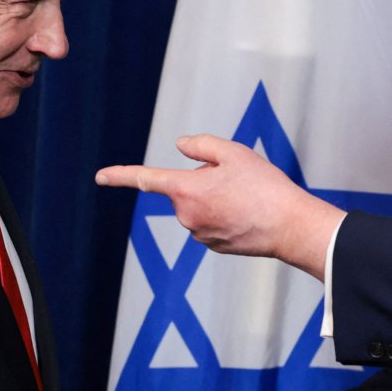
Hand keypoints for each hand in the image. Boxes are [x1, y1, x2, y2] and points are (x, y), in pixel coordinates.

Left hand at [95, 134, 343, 279]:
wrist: (290, 227)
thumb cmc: (265, 187)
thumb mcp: (234, 152)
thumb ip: (201, 144)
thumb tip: (181, 146)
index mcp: (186, 190)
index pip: (146, 178)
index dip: (121, 175)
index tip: (101, 176)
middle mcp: (186, 215)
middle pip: (185, 188)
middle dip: (203, 179)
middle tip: (237, 179)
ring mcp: (199, 234)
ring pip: (199, 205)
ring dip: (215, 197)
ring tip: (248, 197)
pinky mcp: (214, 246)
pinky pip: (211, 222)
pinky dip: (225, 214)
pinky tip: (248, 213)